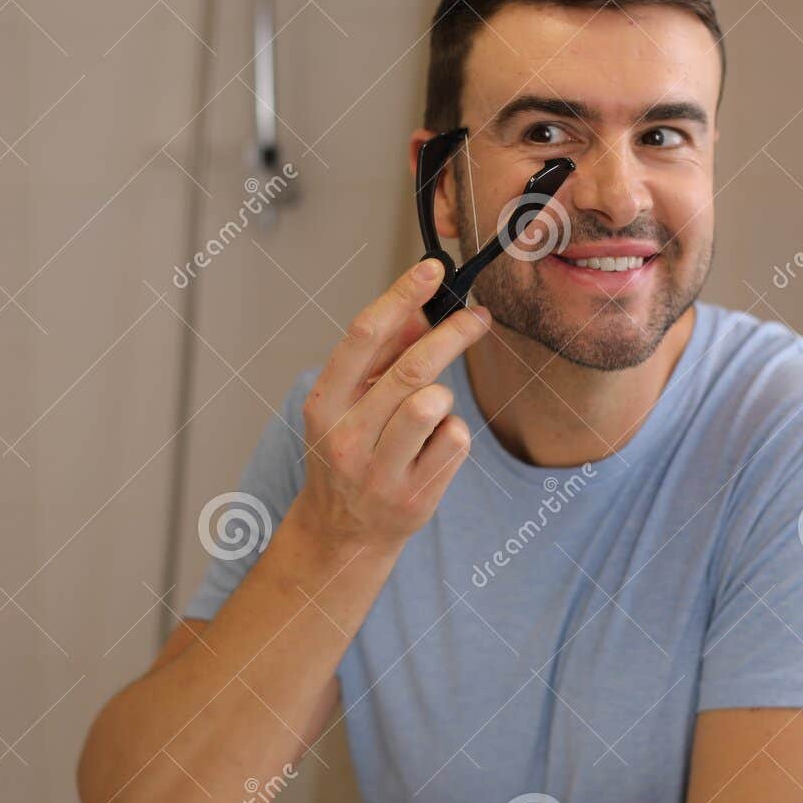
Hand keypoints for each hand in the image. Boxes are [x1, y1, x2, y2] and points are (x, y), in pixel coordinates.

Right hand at [291, 259, 489, 550]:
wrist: (341, 531)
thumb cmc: (348, 452)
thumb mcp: (348, 402)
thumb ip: (381, 357)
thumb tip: (421, 309)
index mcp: (325, 402)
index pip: (364, 336)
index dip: (402, 296)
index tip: (432, 270)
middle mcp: (346, 436)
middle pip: (412, 369)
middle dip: (453, 334)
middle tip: (477, 317)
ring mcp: (379, 471)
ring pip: (435, 405)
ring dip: (444, 396)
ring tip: (430, 410)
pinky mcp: (414, 496)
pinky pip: (454, 439)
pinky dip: (452, 433)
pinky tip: (432, 447)